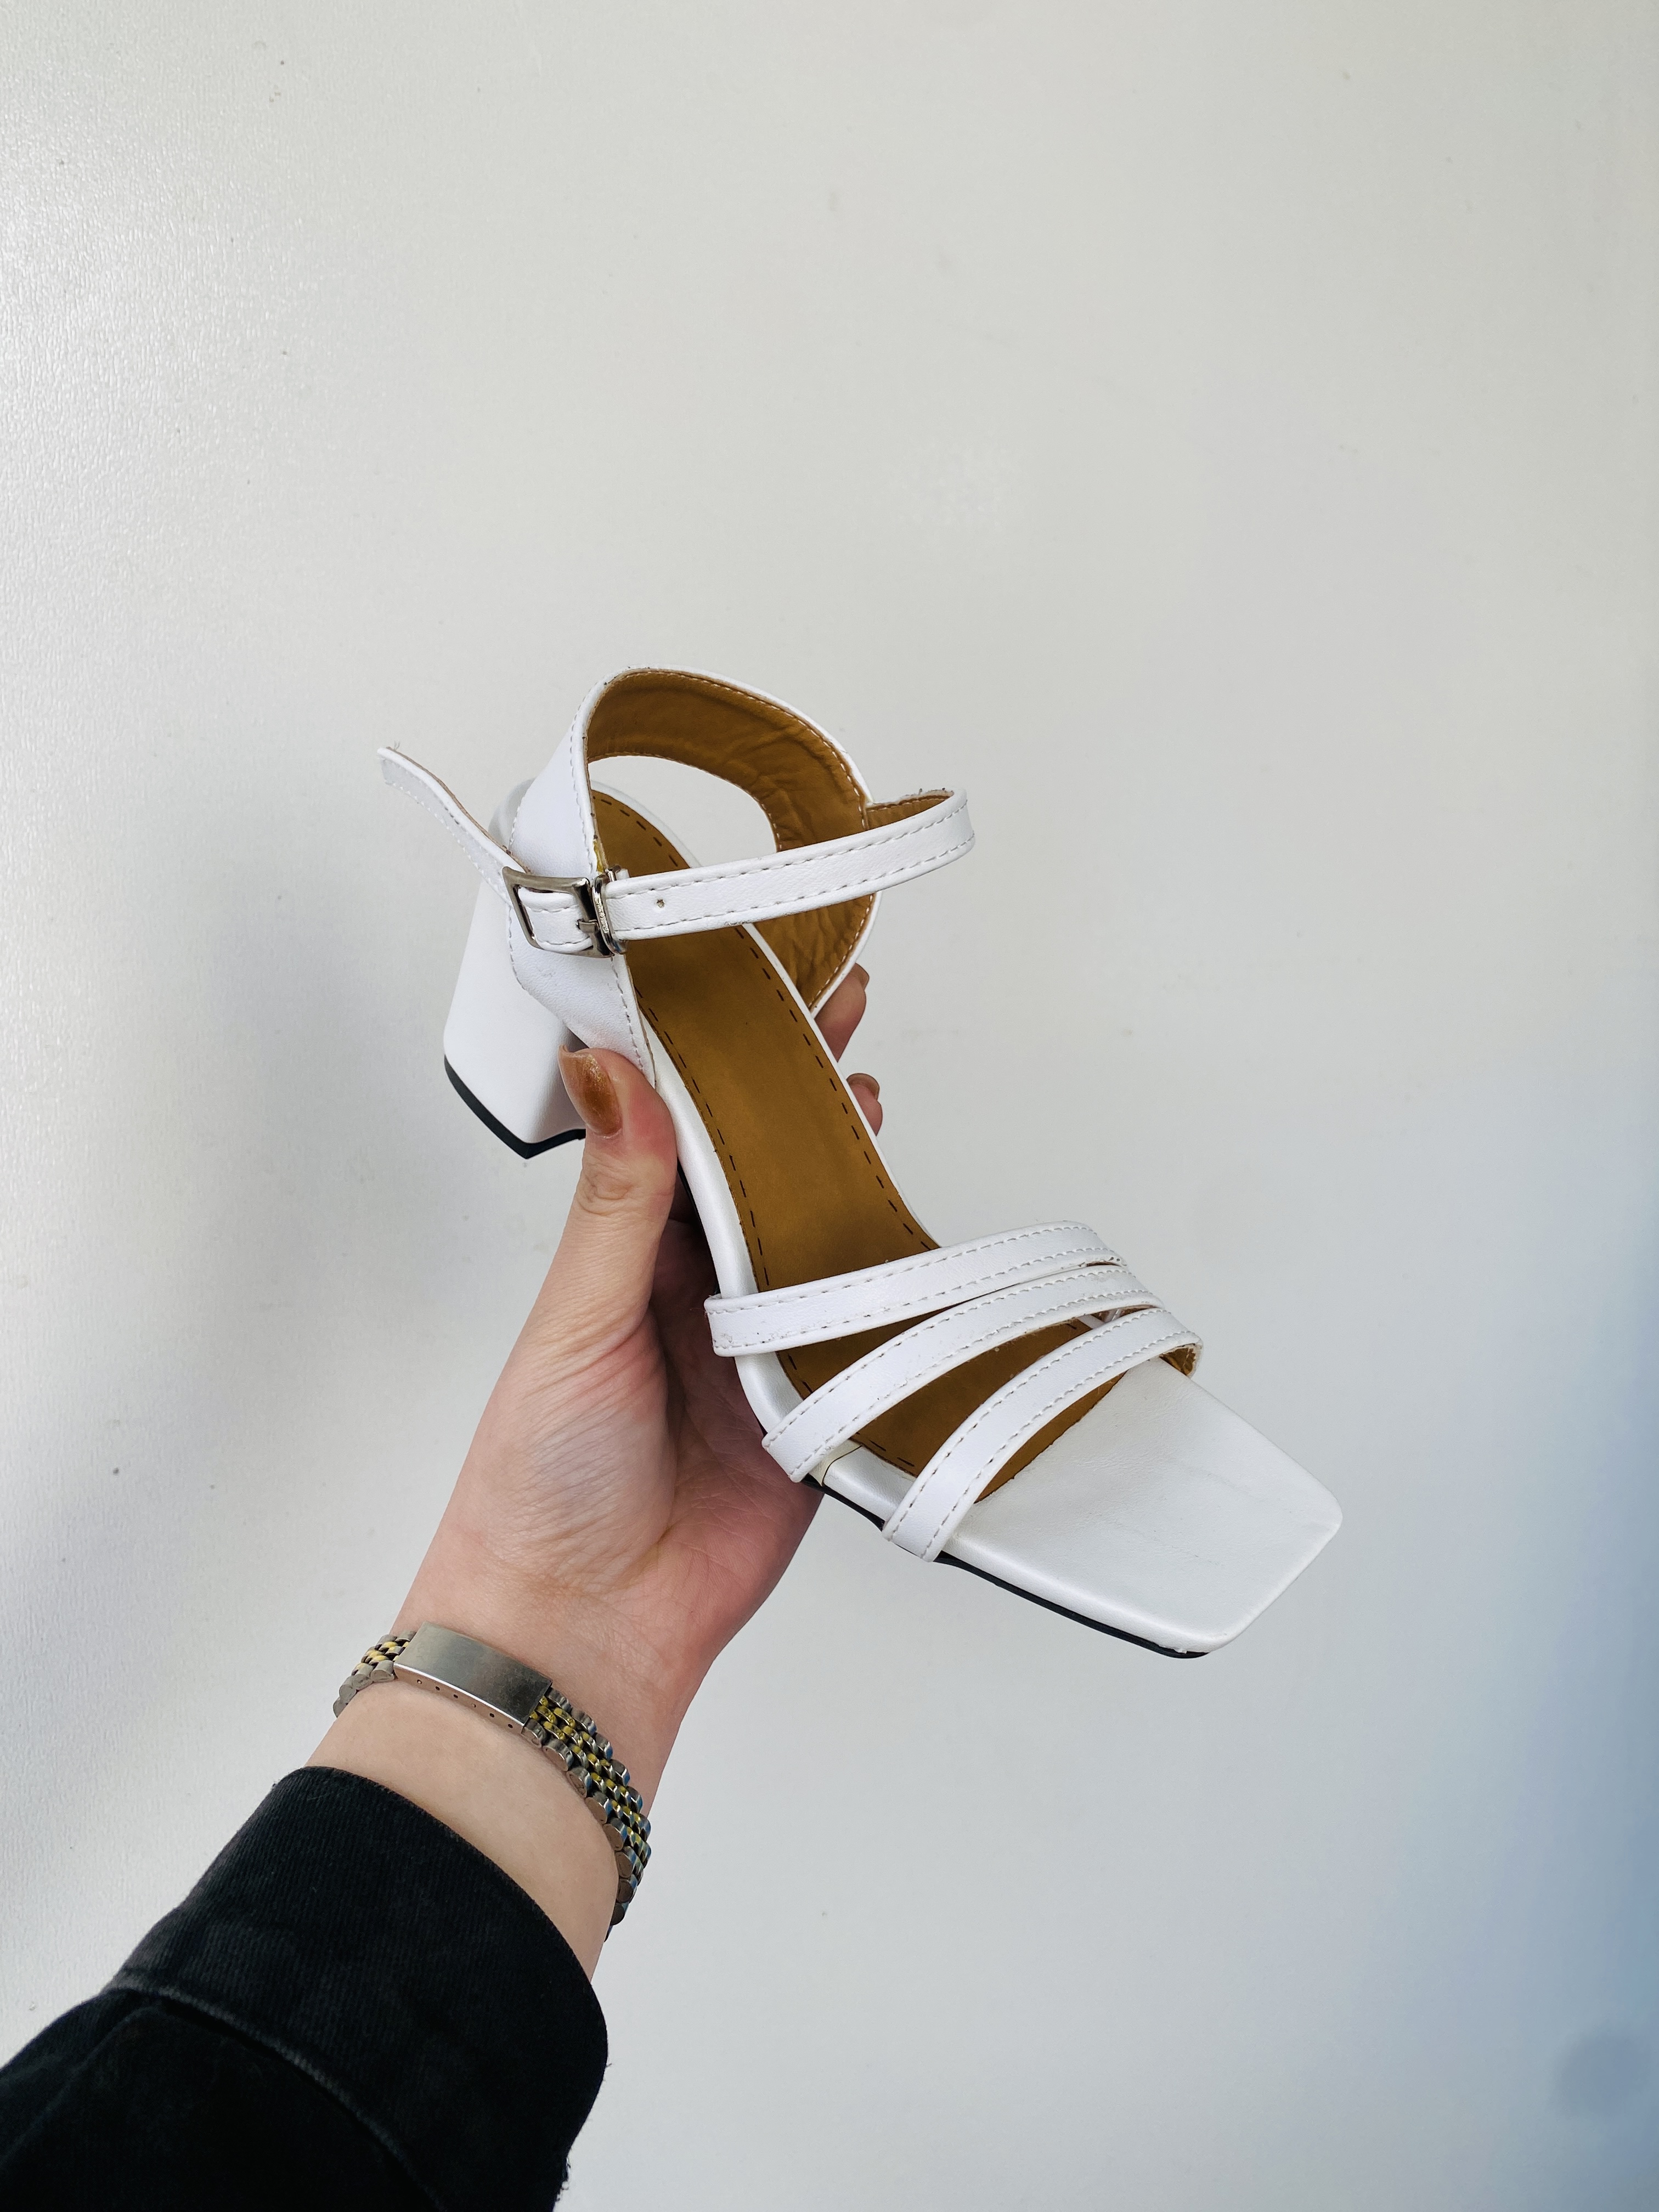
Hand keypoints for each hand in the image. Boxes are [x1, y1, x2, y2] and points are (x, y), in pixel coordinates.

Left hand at [313, 968, 881, 1967]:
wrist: (586, 1626)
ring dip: (846, 1170)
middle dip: (799, 1093)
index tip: (751, 984)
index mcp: (625, 1253)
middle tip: (840, 1008)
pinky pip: (861, 1329)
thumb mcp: (577, 1319)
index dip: (717, 1058)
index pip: (682, 1129)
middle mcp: (694, 1288)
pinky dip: (890, 1283)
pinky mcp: (814, 1403)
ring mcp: (759, 1343)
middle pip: (761, 1169)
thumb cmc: (540, 1481)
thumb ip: (617, 1198)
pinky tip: (911, 1227)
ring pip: (817, 1235)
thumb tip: (608, 1068)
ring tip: (872, 1093)